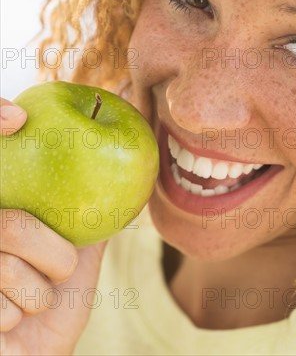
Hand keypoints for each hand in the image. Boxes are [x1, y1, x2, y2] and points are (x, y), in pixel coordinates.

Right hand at [0, 98, 107, 355]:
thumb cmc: (53, 310)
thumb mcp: (79, 260)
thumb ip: (93, 220)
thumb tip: (133, 176)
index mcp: (1, 213)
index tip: (17, 117)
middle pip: (9, 222)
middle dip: (49, 253)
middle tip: (61, 272)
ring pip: (3, 262)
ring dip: (37, 294)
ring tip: (34, 304)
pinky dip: (14, 319)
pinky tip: (7, 328)